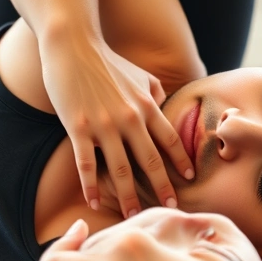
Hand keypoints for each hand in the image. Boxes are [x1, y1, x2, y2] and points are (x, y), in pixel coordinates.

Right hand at [38, 32, 194, 217]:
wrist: (72, 45)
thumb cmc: (105, 60)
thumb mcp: (139, 73)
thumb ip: (154, 92)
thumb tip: (162, 107)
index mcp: (146, 104)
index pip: (170, 138)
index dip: (180, 160)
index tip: (189, 179)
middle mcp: (129, 117)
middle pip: (150, 160)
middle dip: (162, 187)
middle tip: (170, 209)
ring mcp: (103, 124)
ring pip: (120, 169)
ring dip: (128, 196)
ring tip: (133, 216)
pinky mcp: (78, 128)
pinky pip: (87, 165)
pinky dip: (91, 186)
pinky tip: (93, 203)